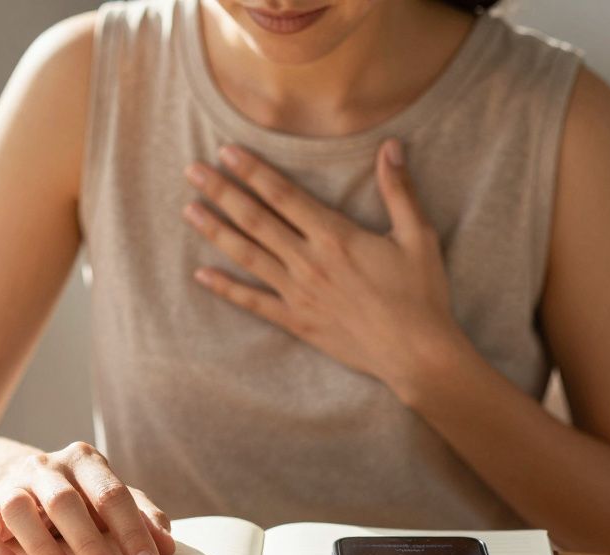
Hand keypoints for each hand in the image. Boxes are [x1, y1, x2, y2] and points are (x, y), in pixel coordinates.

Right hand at [0, 442, 175, 554]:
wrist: (14, 475)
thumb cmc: (77, 494)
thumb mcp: (109, 497)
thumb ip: (140, 516)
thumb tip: (166, 547)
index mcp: (84, 461)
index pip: (111, 493)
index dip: (132, 532)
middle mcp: (45, 467)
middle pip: (65, 502)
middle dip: (89, 543)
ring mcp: (12, 487)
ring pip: (19, 511)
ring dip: (44, 548)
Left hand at [181, 139, 464, 395]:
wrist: (416, 353)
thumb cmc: (421, 294)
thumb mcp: (417, 236)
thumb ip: (399, 190)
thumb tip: (391, 145)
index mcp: (335, 236)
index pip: (283, 195)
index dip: (253, 171)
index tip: (226, 152)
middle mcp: (309, 262)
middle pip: (255, 220)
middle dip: (222, 192)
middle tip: (192, 171)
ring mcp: (299, 294)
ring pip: (248, 256)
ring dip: (216, 231)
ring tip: (188, 210)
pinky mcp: (297, 321)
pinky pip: (253, 302)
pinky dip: (226, 288)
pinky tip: (201, 275)